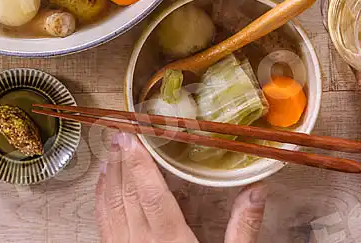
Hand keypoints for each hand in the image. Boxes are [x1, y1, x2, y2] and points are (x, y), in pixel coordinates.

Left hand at [95, 132, 266, 242]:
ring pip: (109, 208)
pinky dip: (102, 201)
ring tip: (110, 151)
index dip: (139, 162)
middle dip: (121, 161)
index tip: (131, 135)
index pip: (150, 195)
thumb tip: (258, 190)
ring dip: (108, 177)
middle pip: (125, 195)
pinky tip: (105, 187)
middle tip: (118, 131)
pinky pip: (104, 226)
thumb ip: (242, 229)